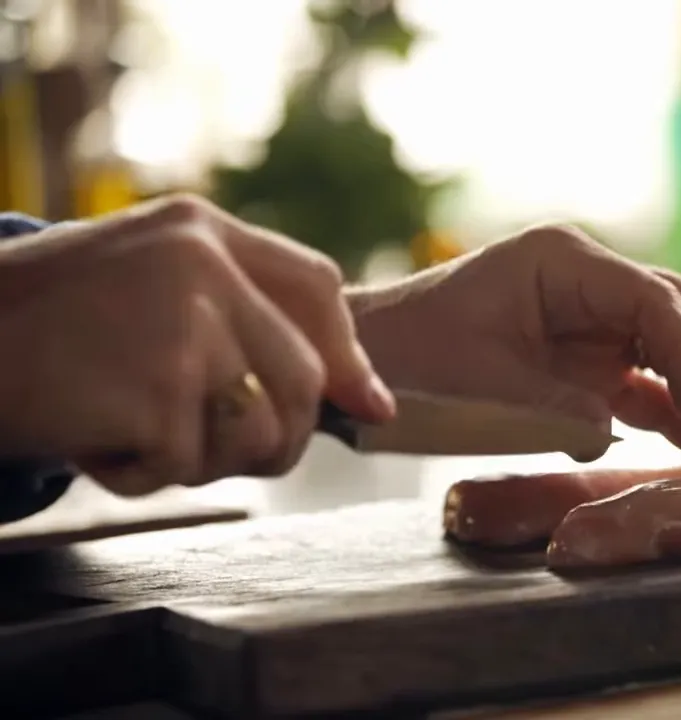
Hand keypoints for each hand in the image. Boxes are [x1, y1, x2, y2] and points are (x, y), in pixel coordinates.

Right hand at [0, 195, 394, 495]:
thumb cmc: (45, 324)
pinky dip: (139, 473)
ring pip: (257, 431)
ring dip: (201, 459)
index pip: (316, 286)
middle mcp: (203, 266)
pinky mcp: (157, 388)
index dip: (347, 355)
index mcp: (201, 231)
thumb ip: (243, 320)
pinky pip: (187, 464)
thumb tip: (371, 401)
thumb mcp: (144, 284)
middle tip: (220, 452)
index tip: (367, 405)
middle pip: (303, 378)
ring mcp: (183, 325)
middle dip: (278, 436)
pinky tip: (91, 438)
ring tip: (132, 429)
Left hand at [349, 224, 680, 475]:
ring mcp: (598, 321)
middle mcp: (594, 282)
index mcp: (566, 262)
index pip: (655, 303)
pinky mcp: (594, 360)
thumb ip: (567, 403)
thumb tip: (633, 427)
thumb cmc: (417, 357)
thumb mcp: (490, 380)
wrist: (376, 363)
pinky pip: (652, 386)